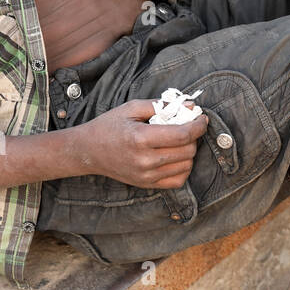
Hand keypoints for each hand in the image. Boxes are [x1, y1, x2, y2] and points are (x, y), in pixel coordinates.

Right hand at [80, 99, 208, 188]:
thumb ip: (162, 105)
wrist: (87, 151)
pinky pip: (178, 180)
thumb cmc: (109, 126)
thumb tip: (190, 107)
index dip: (198, 125)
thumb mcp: (132, 108)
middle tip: (187, 127)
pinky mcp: (146, 184)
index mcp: (140, 138)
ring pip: (186, 165)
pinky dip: (183, 167)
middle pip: (188, 150)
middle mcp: (144, 160)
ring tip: (178, 141)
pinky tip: (174, 156)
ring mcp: (146, 175)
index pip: (182, 135)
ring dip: (189, 151)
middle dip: (193, 136)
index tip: (202, 118)